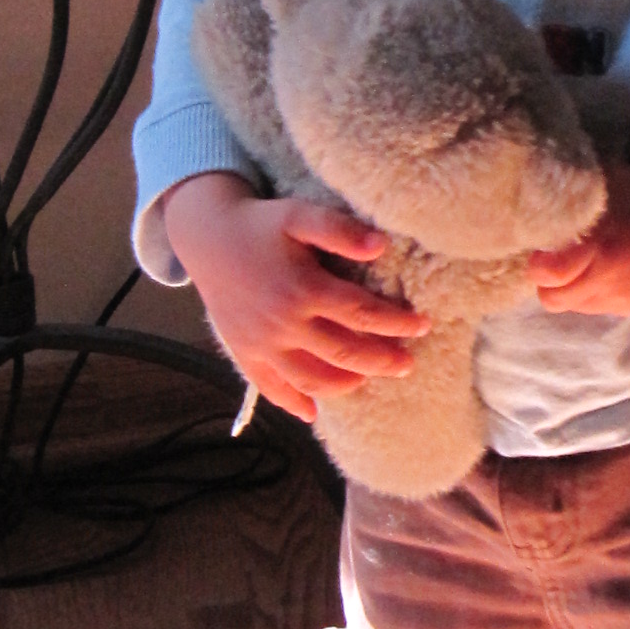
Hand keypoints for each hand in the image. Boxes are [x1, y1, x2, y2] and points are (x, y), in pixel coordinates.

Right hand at [163, 172, 426, 424]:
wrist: (206, 237)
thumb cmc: (260, 224)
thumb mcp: (299, 214)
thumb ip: (339, 229)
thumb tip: (381, 246)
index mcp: (303, 290)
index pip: (362, 314)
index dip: (397, 322)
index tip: (423, 324)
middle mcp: (284, 324)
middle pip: (344, 352)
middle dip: (382, 361)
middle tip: (408, 364)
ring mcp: (262, 344)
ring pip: (311, 379)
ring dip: (345, 384)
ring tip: (367, 380)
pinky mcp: (244, 354)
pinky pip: (271, 388)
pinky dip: (293, 404)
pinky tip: (313, 414)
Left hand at [529, 158, 629, 318]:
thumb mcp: (604, 187)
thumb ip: (568, 207)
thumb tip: (532, 214)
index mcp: (601, 248)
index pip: (544, 276)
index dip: (538, 262)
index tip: (543, 245)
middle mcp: (611, 281)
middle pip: (553, 299)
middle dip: (550, 281)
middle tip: (560, 256)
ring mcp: (626, 300)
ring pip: (576, 306)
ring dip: (575, 287)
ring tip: (592, 260)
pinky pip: (602, 307)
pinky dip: (600, 290)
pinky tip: (617, 267)